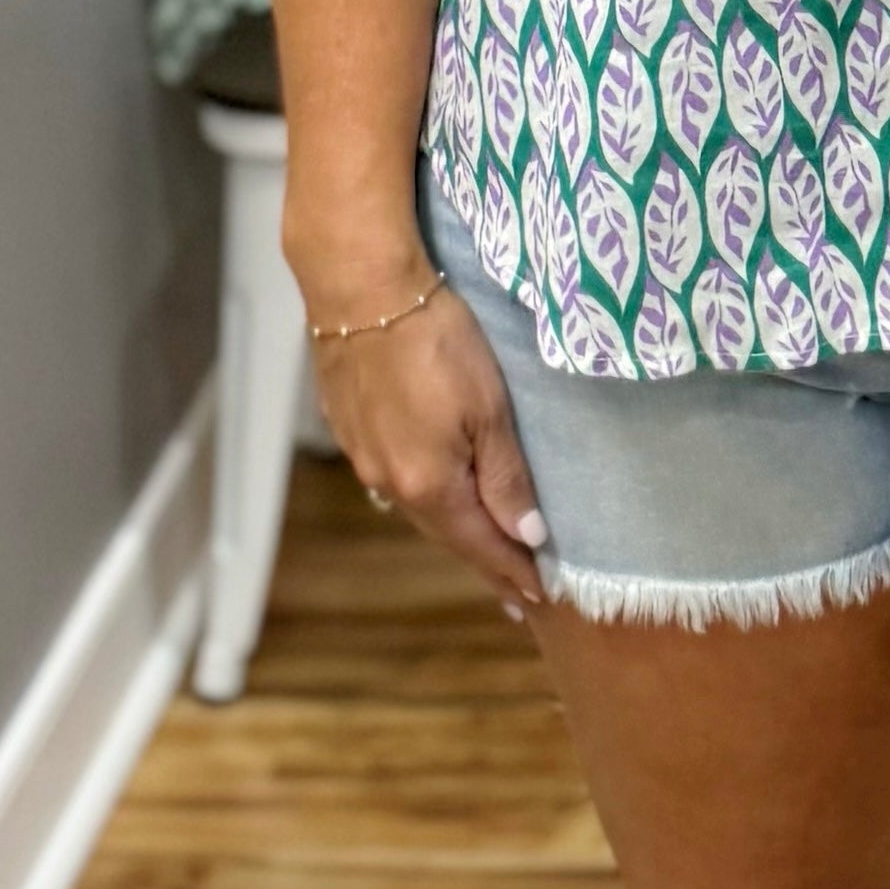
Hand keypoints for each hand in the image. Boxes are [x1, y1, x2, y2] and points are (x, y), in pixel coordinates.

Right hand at [304, 277, 551, 612]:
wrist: (361, 289)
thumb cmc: (435, 339)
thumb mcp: (489, 408)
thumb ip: (507, 476)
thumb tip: (527, 534)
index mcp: (428, 484)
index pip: (481, 545)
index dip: (512, 572)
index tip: (539, 600)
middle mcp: (389, 482)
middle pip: (448, 534)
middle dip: (486, 562)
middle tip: (516, 592)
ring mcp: (363, 457)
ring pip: (419, 508)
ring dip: (454, 531)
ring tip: (482, 550)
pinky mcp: (350, 430)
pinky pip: (395, 479)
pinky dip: (426, 496)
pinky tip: (437, 497)